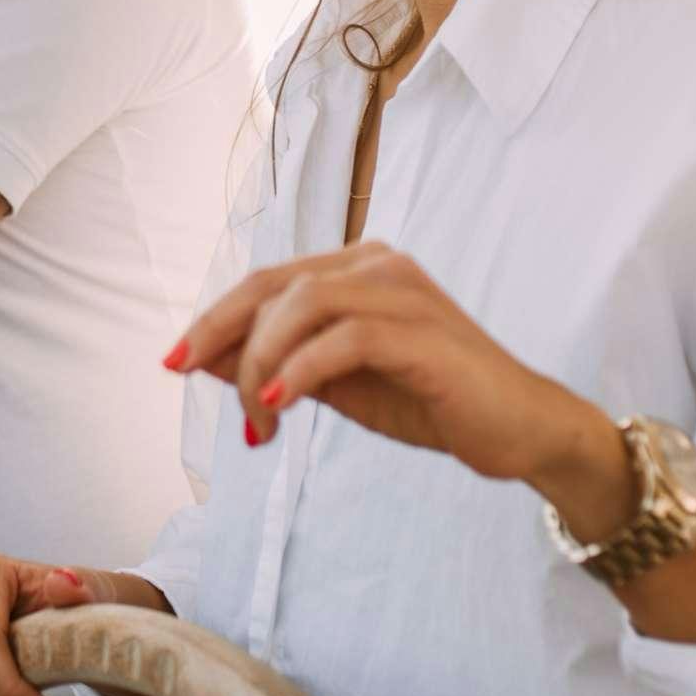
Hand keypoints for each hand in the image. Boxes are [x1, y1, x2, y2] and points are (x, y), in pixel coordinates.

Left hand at [169, 243, 632, 523]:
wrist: (520, 430)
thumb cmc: (433, 402)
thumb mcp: (341, 383)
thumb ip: (283, 363)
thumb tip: (205, 359)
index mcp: (360, 269)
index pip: (269, 282)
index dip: (214, 318)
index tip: (174, 362)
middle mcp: (379, 265)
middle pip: (273, 284)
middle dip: (218, 330)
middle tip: (181, 373)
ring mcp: (403, 293)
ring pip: (302, 306)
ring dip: (260, 363)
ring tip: (257, 420)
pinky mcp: (422, 332)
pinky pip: (343, 339)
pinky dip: (300, 371)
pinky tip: (278, 407)